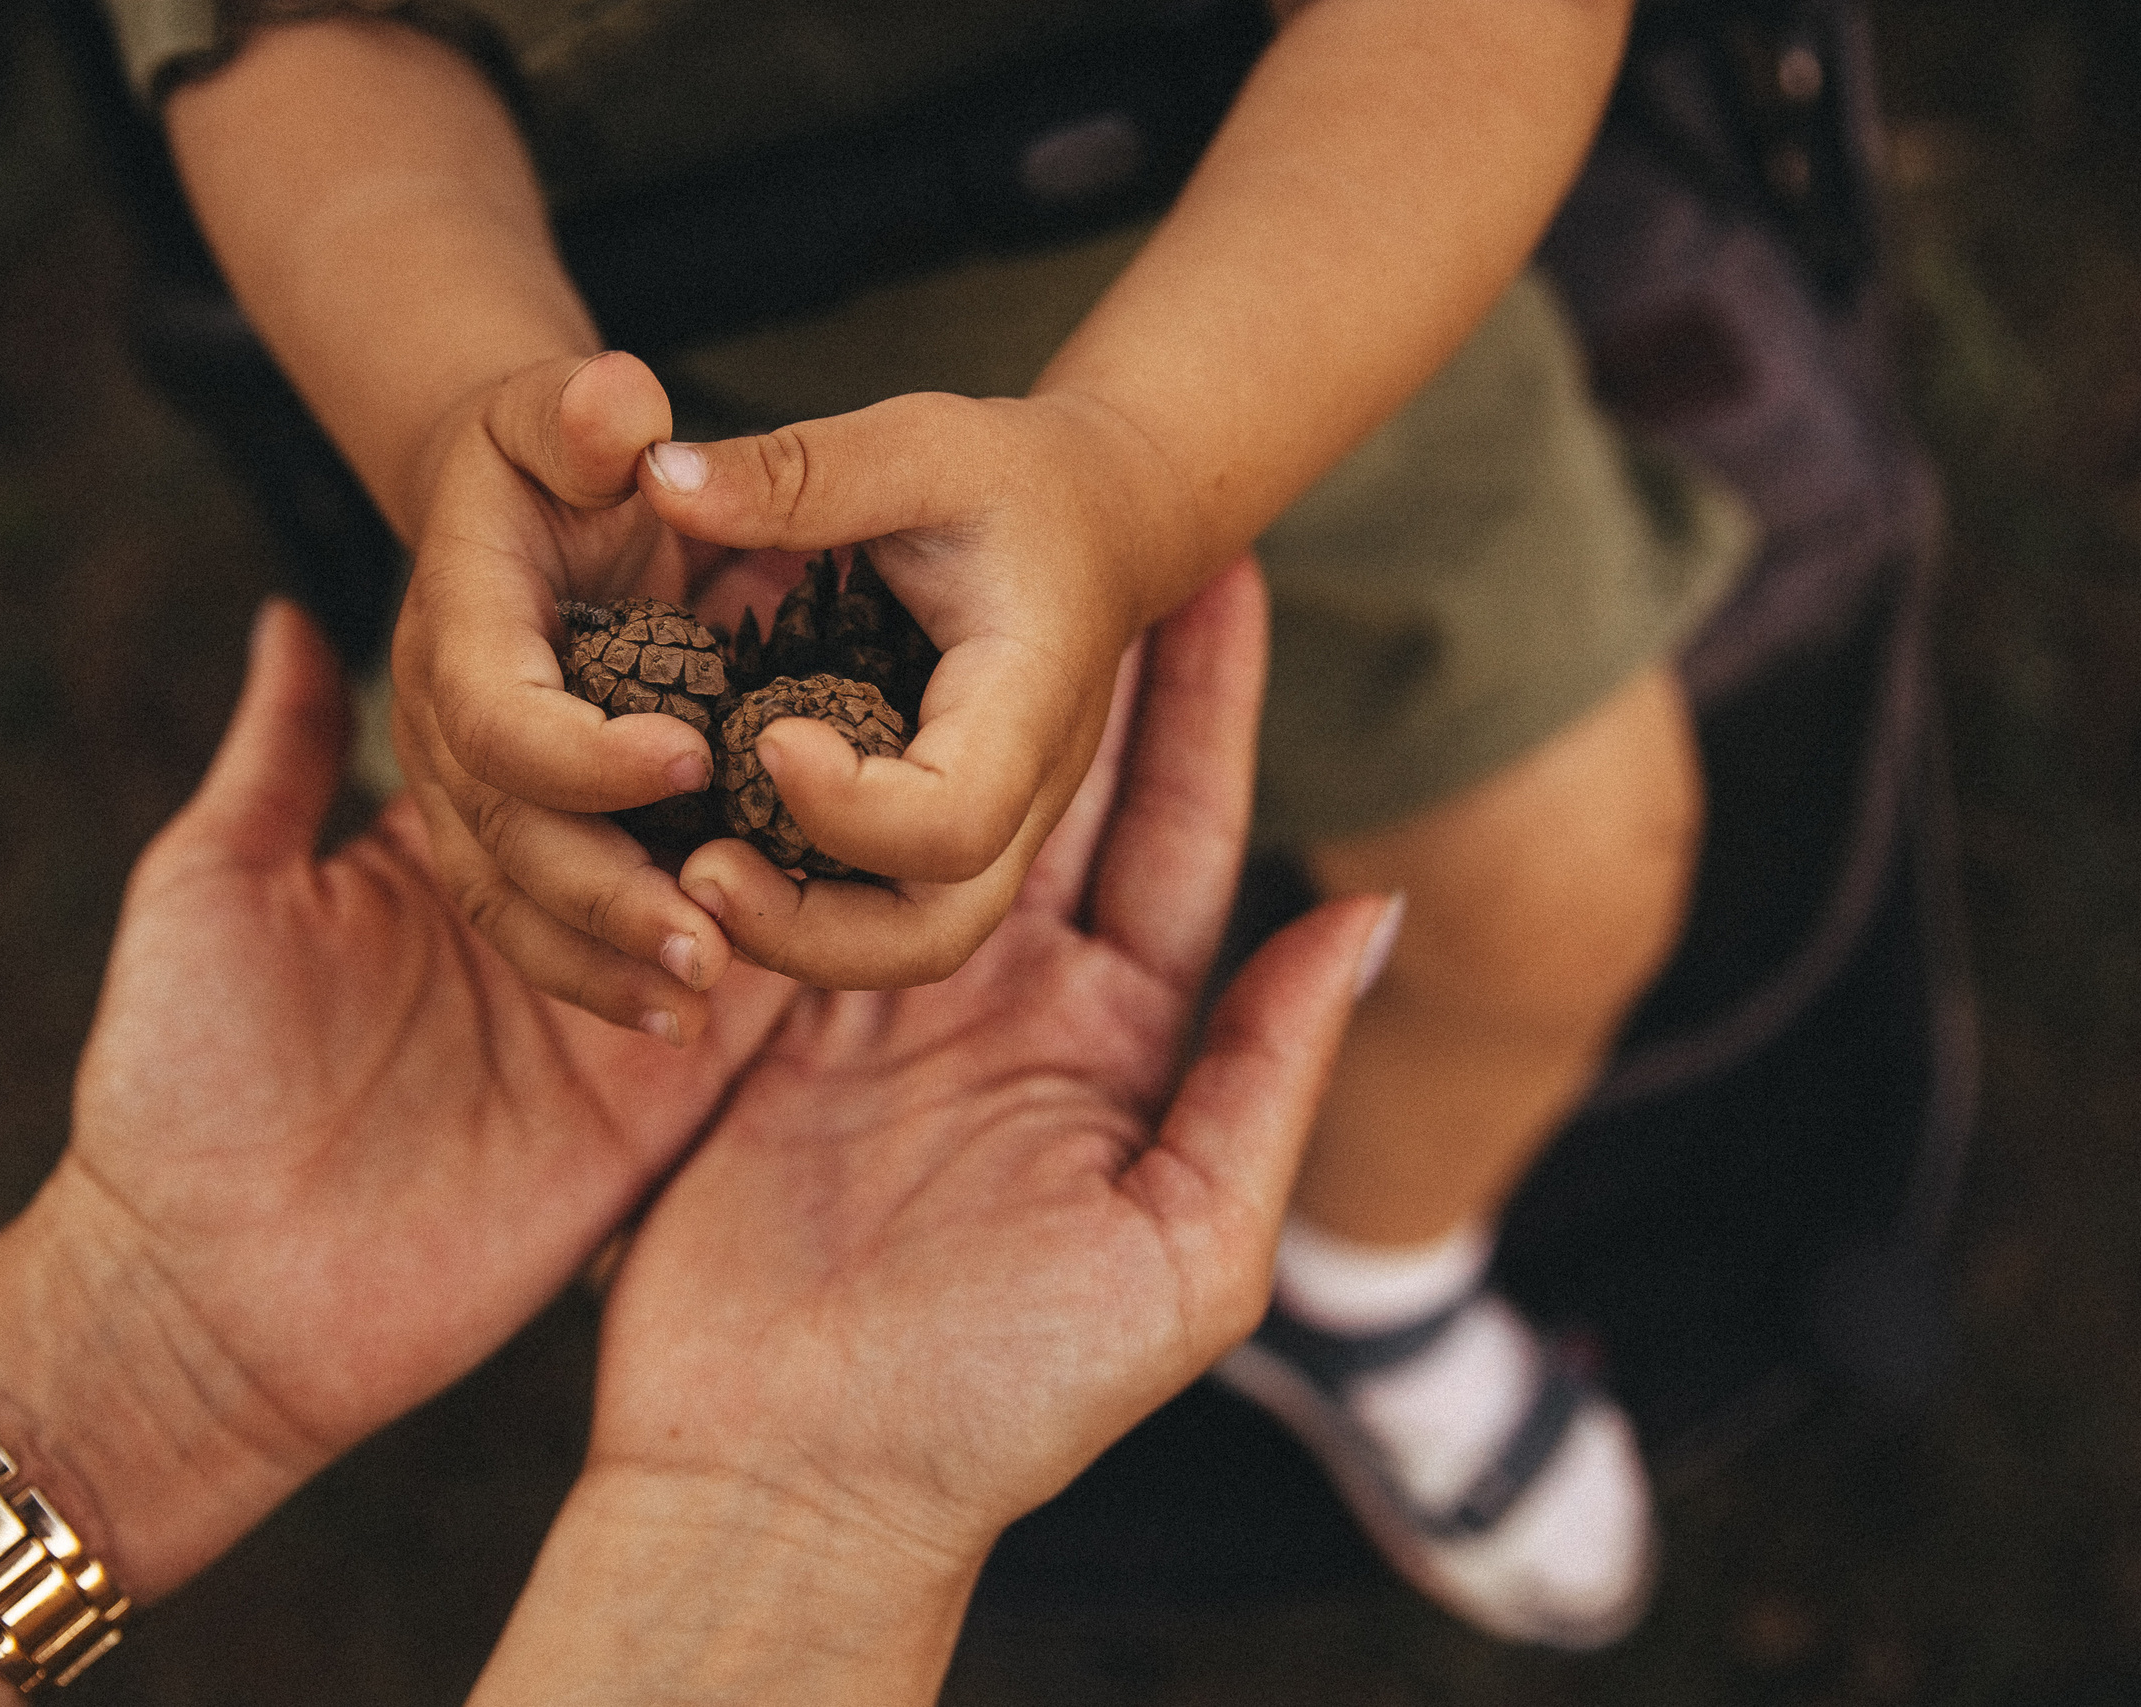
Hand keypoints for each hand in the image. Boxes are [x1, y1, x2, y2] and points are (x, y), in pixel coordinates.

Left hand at [0, 600, 795, 1597]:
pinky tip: (833, 858)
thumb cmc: (177, 1078)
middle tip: (795, 633)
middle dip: (723, 731)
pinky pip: (746, 1015)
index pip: (560, 738)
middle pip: (659, 807)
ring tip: (819, 735)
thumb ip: (279, 753)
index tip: (683, 562)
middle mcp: (544, 916)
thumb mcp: (211, 885)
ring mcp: (605, 1010)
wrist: (202, 1295)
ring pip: (722, 892)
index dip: (619, 662)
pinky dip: (794, 943)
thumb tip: (294, 612)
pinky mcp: (649, 1106)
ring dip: (765, 824)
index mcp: (448, 852)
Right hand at [390, 351, 757, 1040]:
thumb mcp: (560, 411)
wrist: (509, 509)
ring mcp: (463, 792)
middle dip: (603, 894)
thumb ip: (579, 411)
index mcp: (459, 626)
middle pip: (504, 834)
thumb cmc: (556, 456)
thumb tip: (618, 405)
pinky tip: (684, 1018)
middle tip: (709, 939)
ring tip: (702, 996)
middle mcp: (440, 724)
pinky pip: (533, 924)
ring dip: (602, 960)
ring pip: (511, 900)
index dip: (581, 751)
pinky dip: (599, 973)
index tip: (690, 761)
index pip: (496, 714)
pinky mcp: (502, 836)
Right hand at [467, 564, 1387, 1704]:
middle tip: (1091, 506)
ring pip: (919, 808)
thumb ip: (1270, 1079)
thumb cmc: (1007, 1399)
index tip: (1227, 568)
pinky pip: (799, 874)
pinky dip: (808, 783)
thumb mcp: (1184, 1253)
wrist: (793, 1482)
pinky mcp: (772, 1020)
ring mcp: (889, 1005)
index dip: (1208, 706)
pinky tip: (807, 667)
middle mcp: (1014, 1004)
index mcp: (1126, 1047)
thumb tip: (1368, 914)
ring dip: (929, 686)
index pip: (1183, 838)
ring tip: (935, 547)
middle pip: (1053, 791)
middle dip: (1074, 653)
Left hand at [636, 387, 1202, 988]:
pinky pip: (866, 911)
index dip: (851, 808)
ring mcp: (983, 836)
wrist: (1097, 523)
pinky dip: (787, 905)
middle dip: (803, 930)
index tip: (760, 737)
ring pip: (895, 946)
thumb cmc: (1011, 482)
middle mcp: (1018, 801)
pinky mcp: (935, 841)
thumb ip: (797, 472)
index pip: (955, 819)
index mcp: (1029, 708)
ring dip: (786, 933)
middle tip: (694, 873)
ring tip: (683, 873)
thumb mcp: (917, 447)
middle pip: (927, 935)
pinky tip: (700, 853)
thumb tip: (655, 477)